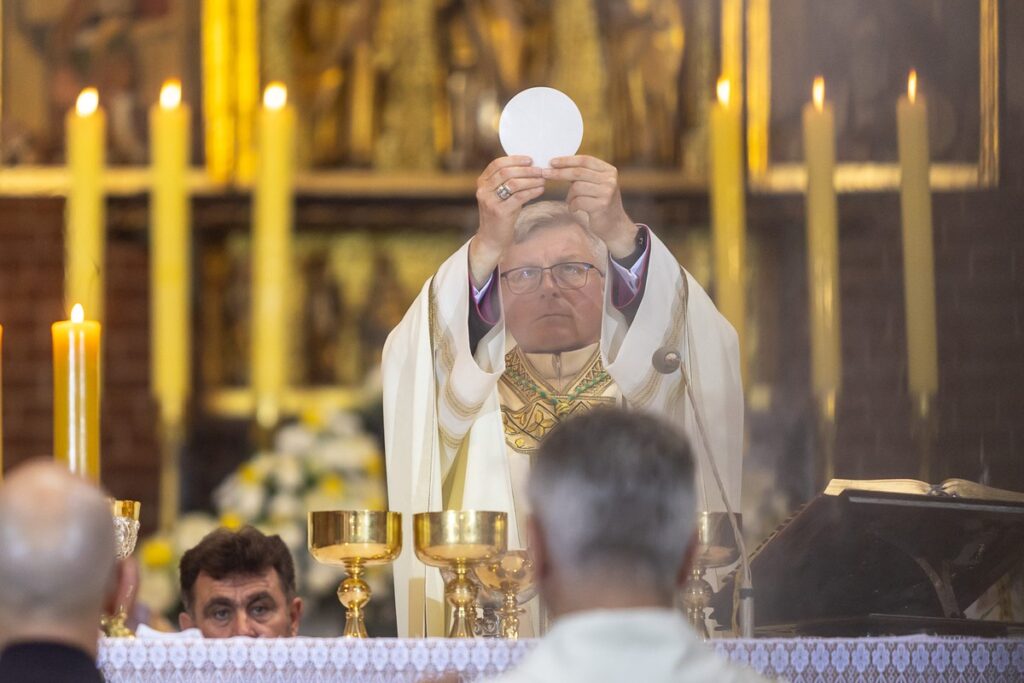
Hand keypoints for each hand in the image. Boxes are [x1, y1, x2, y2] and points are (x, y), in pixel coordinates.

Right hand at [469, 156, 544, 285]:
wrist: (492, 238)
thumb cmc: (501, 213)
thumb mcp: (500, 194)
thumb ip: (508, 180)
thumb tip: (530, 165)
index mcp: (482, 182)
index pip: (497, 164)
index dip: (515, 160)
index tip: (530, 159)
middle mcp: (483, 190)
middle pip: (506, 172)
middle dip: (525, 169)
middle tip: (540, 170)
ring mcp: (490, 201)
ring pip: (513, 183)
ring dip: (531, 180)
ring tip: (543, 179)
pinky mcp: (499, 212)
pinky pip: (519, 197)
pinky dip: (532, 191)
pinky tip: (540, 189)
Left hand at [545, 155, 637, 258]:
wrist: (614, 225)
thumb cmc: (600, 203)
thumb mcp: (595, 185)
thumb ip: (583, 174)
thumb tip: (557, 165)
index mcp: (608, 170)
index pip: (584, 160)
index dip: (567, 160)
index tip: (551, 162)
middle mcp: (610, 179)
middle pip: (578, 172)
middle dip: (559, 173)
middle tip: (544, 174)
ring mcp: (607, 192)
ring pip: (576, 187)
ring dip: (569, 196)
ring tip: (571, 202)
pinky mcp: (602, 205)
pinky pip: (578, 201)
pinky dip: (572, 206)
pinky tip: (575, 209)